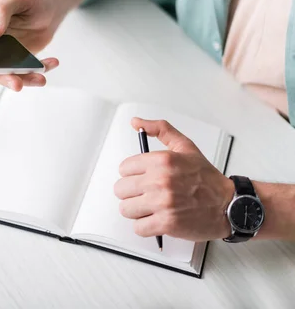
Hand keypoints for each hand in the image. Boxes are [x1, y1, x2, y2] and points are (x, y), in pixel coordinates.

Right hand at [0, 0, 59, 90]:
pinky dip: (40, 70)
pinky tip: (51, 63)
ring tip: (40, 78)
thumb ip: (1, 11)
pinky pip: (27, 72)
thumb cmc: (28, 0)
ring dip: (25, 79)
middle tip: (17, 84)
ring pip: (9, 74)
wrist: (48, 9)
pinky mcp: (19, 63)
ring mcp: (3, 56)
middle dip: (3, 77)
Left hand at [114, 118, 234, 241]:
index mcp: (162, 160)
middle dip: (132, 194)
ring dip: (137, 211)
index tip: (143, 178)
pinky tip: (157, 220)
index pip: (123, 168)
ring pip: (126, 209)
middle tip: (147, 195)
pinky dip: (145, 227)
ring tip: (152, 208)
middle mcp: (160, 180)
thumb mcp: (185, 147)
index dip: (133, 175)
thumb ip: (160, 129)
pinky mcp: (167, 224)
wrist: (230, 205)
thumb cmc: (206, 178)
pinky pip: (138, 228)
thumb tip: (136, 122)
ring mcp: (163, 203)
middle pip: (120, 190)